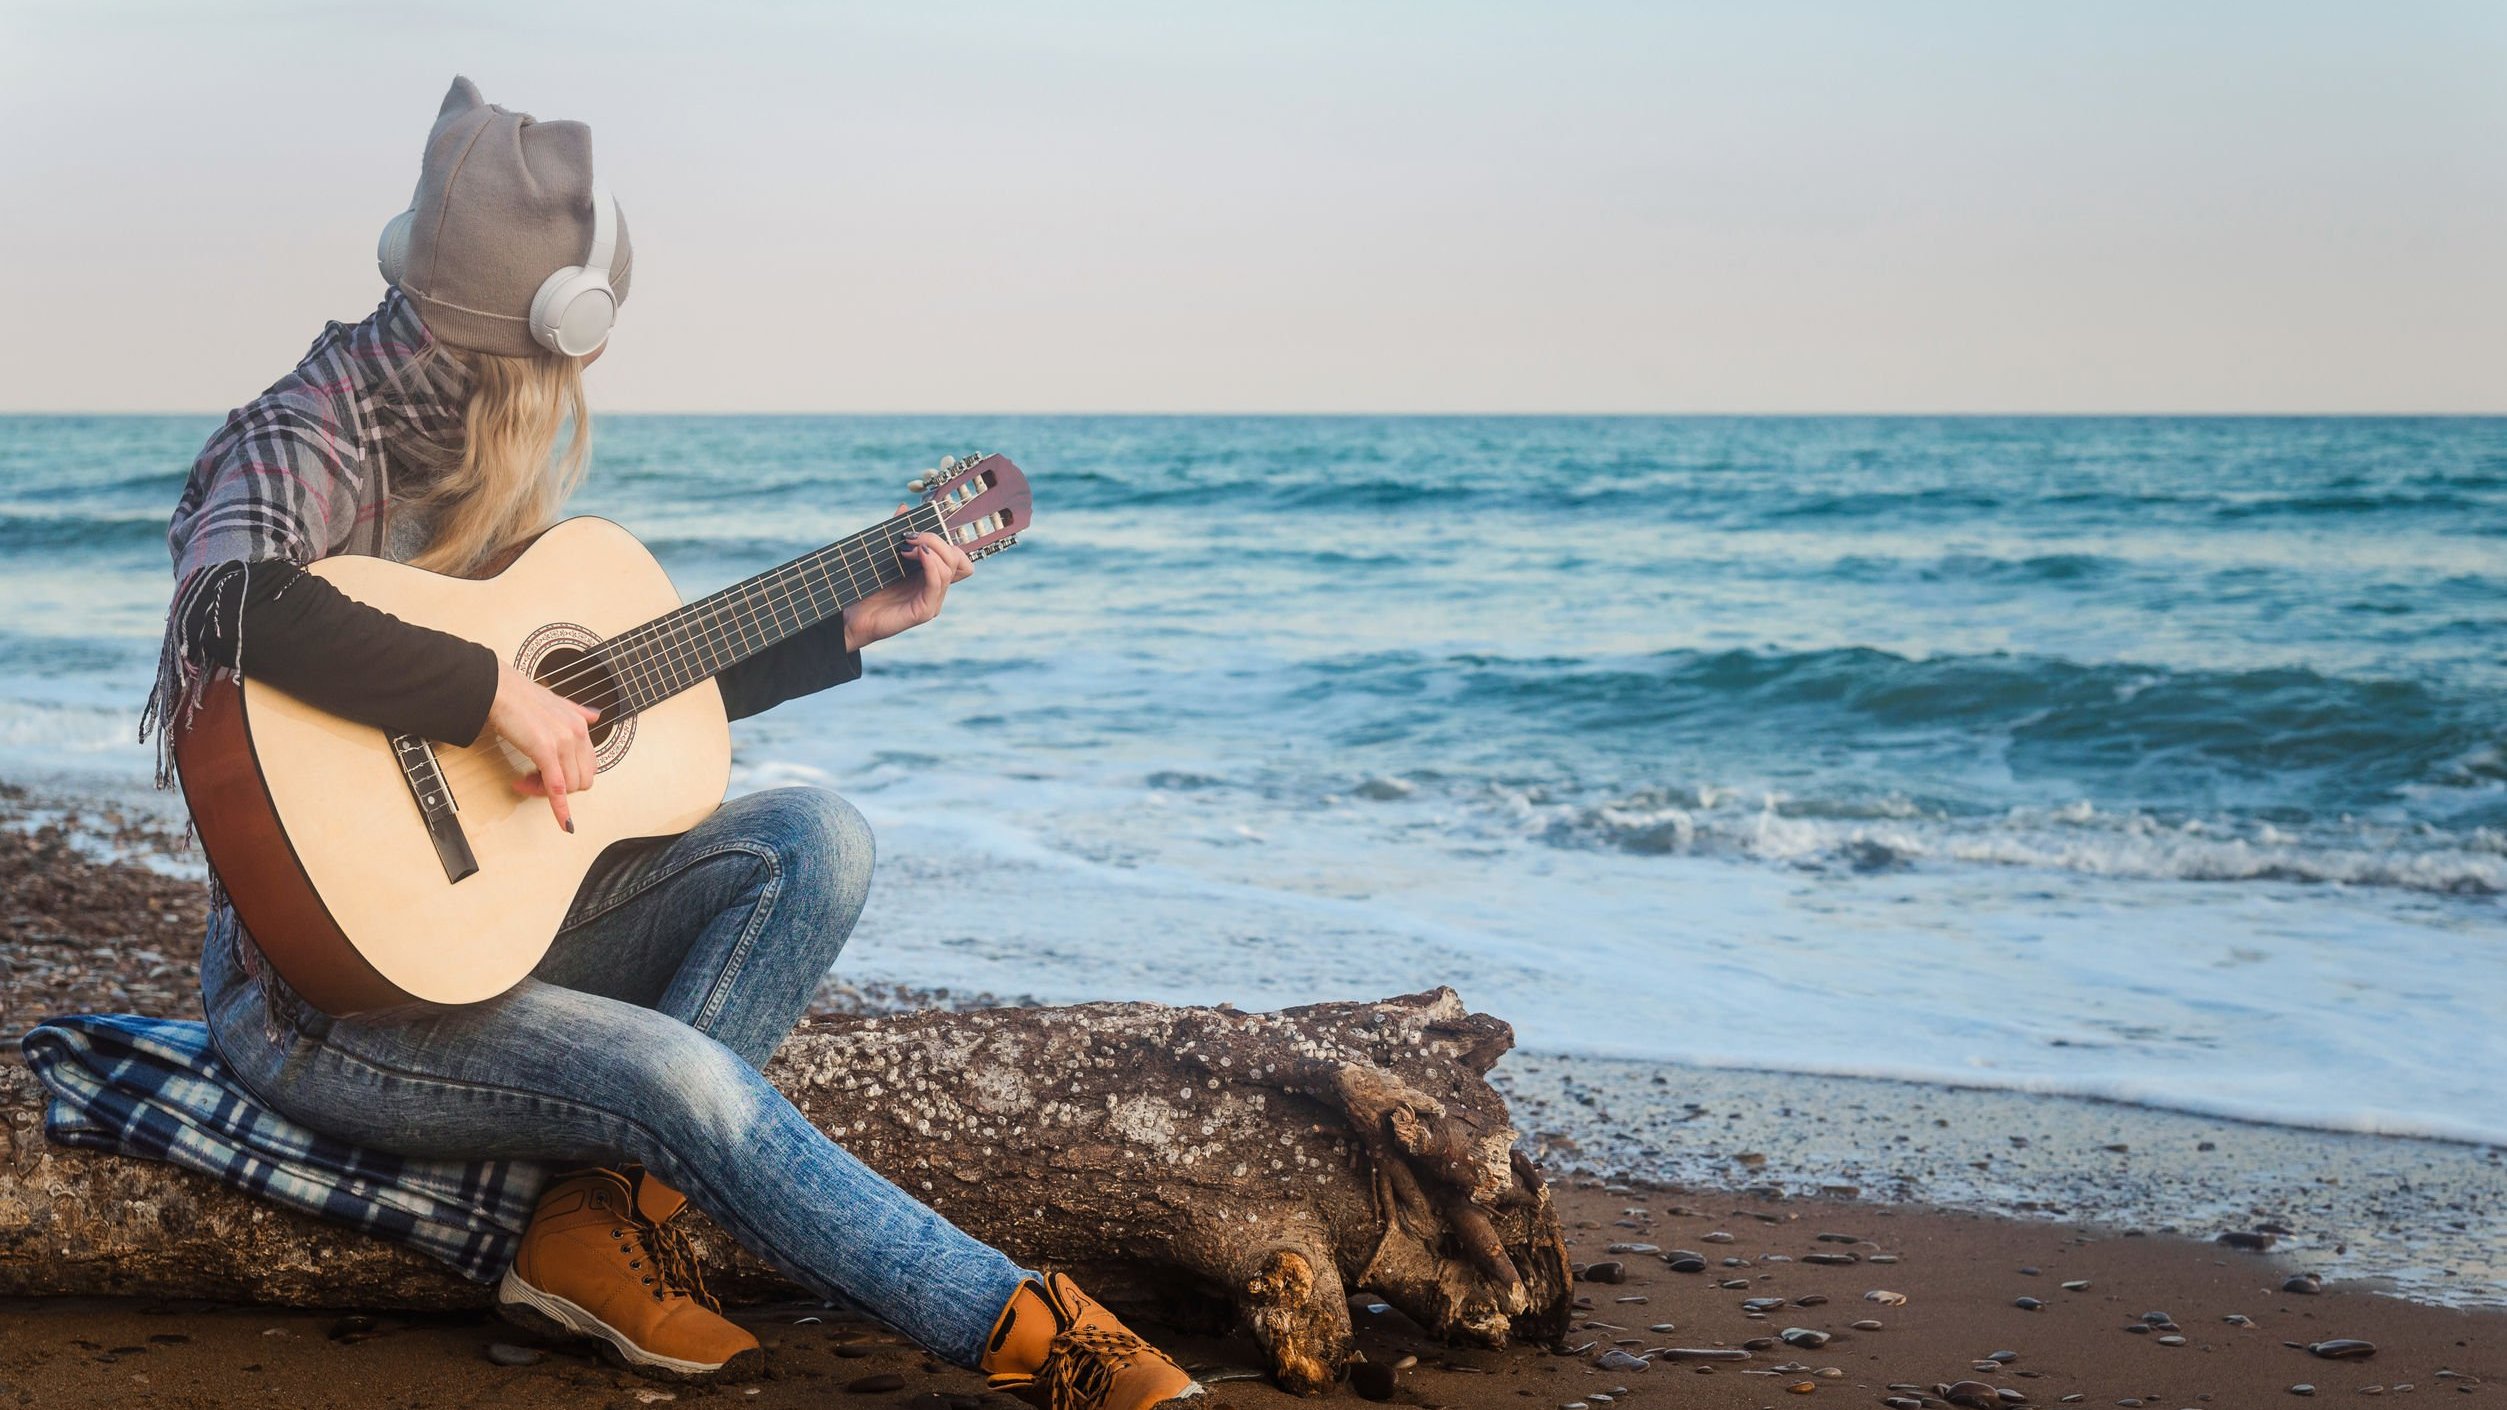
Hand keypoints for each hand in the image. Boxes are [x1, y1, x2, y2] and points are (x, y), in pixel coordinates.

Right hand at [489, 661, 599, 831]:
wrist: (497, 688)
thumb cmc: (519, 695)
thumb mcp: (556, 702)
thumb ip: (577, 711)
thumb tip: (595, 716)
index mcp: (581, 724)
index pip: (587, 766)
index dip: (569, 777)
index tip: (545, 775)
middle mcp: (578, 733)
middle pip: (581, 780)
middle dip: (558, 788)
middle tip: (530, 781)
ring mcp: (564, 742)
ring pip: (569, 787)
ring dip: (545, 792)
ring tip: (522, 781)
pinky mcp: (546, 751)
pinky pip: (557, 788)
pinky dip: (560, 808)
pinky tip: (563, 822)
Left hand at [842, 505, 973, 650]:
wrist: (851, 617)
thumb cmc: (868, 589)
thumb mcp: (884, 556)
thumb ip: (896, 534)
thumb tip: (904, 507)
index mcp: (931, 577)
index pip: (958, 558)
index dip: (945, 541)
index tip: (916, 533)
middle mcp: (936, 589)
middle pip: (957, 558)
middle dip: (936, 539)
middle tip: (910, 537)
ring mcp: (932, 601)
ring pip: (949, 568)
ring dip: (930, 549)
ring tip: (907, 547)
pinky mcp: (924, 611)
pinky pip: (937, 582)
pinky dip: (930, 564)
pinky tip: (916, 554)